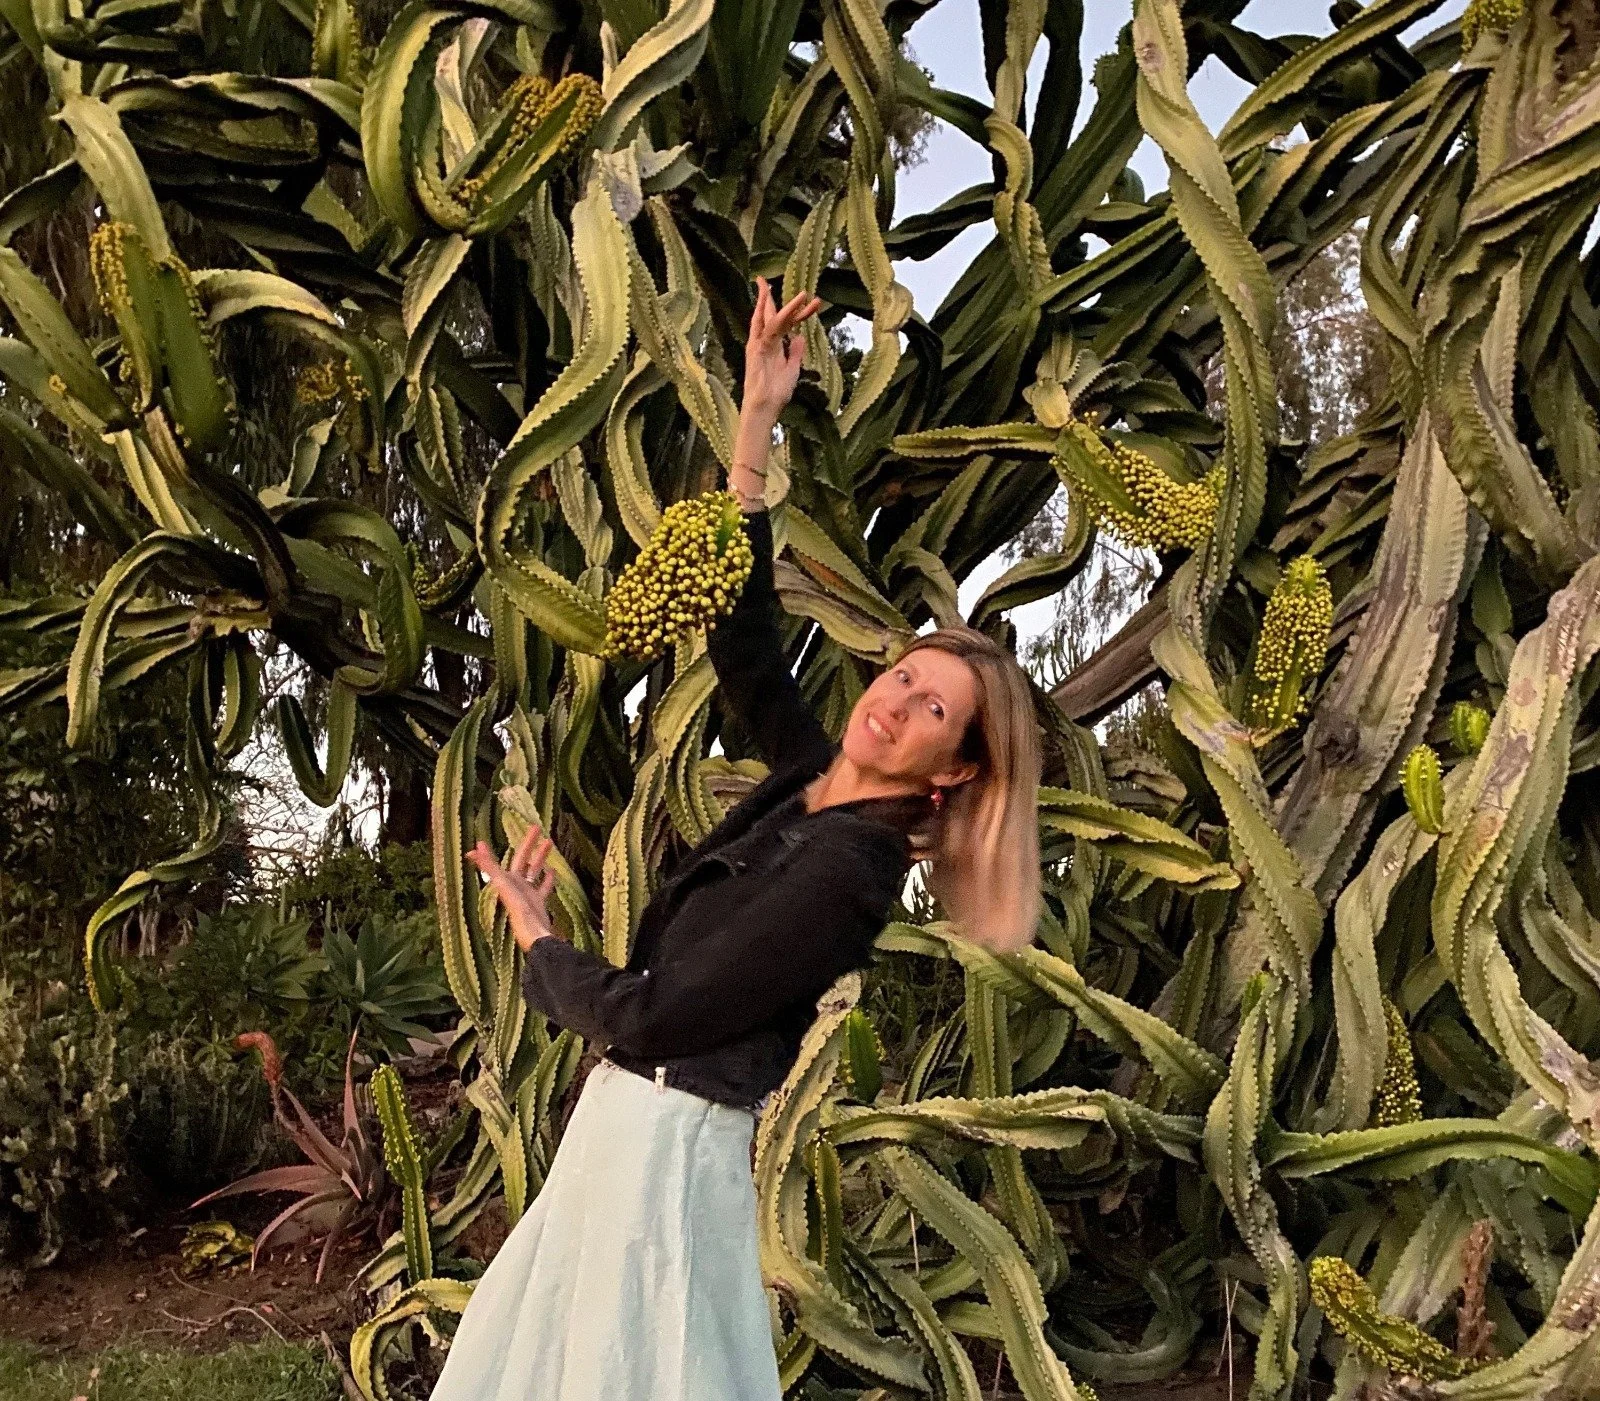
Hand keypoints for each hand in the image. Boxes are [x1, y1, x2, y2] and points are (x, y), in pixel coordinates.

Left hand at [467, 821, 556, 953]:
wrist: (533, 934)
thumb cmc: (517, 910)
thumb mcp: (501, 884)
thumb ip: (488, 866)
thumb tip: (472, 850)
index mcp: (508, 880)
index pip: (510, 857)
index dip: (512, 844)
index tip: (511, 831)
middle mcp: (516, 884)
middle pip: (524, 859)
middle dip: (530, 843)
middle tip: (538, 827)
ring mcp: (528, 893)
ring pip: (534, 870)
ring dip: (540, 858)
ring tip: (549, 843)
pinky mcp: (538, 903)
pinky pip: (543, 887)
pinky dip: (547, 879)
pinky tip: (553, 871)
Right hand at [741, 277, 823, 423]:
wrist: (764, 408)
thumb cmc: (775, 393)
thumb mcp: (791, 369)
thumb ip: (794, 352)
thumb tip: (799, 337)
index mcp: (771, 346)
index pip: (780, 323)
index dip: (791, 311)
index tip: (805, 301)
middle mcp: (763, 342)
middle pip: (767, 314)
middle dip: (766, 296)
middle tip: (762, 279)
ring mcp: (759, 345)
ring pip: (772, 318)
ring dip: (788, 305)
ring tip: (803, 294)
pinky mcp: (758, 349)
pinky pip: (771, 328)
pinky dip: (782, 316)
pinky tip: (792, 306)